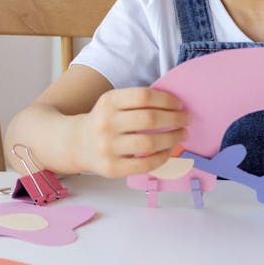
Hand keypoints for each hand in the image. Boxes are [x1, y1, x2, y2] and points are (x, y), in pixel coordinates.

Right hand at [70, 87, 188, 177]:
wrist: (77, 144)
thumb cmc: (105, 121)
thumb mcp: (113, 103)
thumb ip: (138, 101)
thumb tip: (176, 105)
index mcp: (108, 102)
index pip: (143, 96)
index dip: (166, 99)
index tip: (179, 105)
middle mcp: (106, 123)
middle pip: (149, 119)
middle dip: (175, 118)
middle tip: (186, 120)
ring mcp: (108, 147)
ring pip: (150, 143)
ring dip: (173, 138)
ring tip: (182, 134)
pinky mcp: (112, 168)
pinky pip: (146, 164)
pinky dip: (163, 157)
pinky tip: (168, 150)